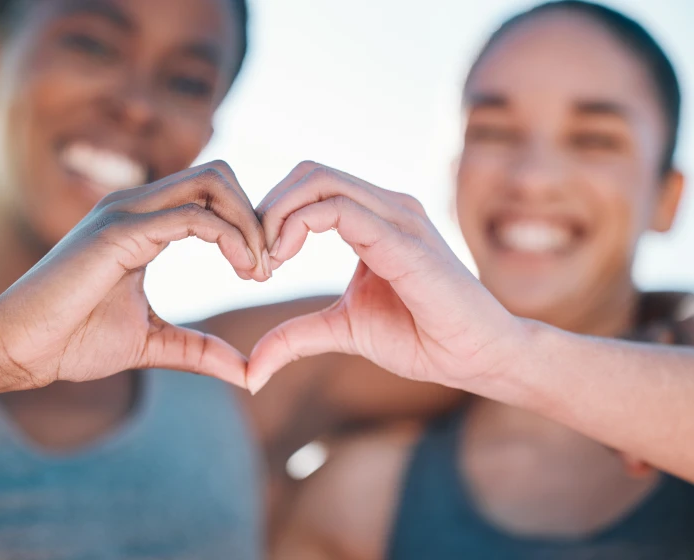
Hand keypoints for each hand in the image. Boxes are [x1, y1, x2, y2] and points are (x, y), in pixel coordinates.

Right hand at [0, 161, 269, 390]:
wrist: (18, 349)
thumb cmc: (73, 341)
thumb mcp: (152, 343)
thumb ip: (199, 350)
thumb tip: (247, 372)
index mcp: (141, 221)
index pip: (210, 193)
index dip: (246, 224)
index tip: (261, 271)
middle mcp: (134, 205)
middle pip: (218, 175)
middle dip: (255, 214)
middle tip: (267, 265)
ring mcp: (126, 212)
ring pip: (211, 183)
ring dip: (249, 222)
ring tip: (257, 269)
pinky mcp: (120, 231)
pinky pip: (193, 218)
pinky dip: (230, 238)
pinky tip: (242, 269)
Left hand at [247, 162, 523, 393]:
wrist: (479, 357)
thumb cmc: (422, 337)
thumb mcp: (343, 330)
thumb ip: (297, 336)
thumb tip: (252, 368)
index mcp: (375, 217)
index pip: (312, 185)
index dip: (272, 214)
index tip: (258, 264)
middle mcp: (388, 206)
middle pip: (310, 172)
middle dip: (268, 208)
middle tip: (256, 259)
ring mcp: (398, 218)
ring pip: (319, 181)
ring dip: (277, 215)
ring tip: (268, 261)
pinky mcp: (404, 241)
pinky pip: (340, 210)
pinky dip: (298, 226)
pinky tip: (282, 260)